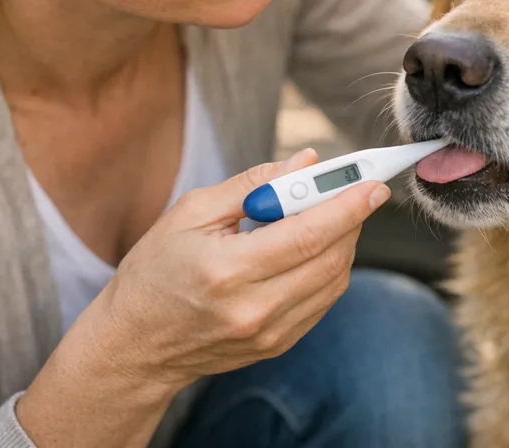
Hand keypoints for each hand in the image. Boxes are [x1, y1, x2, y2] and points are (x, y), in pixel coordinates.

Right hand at [16, 150, 389, 447]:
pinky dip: (329, 268)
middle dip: (353, 218)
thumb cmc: (155, 270)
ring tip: (329, 214)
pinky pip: (323, 301)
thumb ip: (252, 184)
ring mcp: (269, 333)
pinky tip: (314, 247)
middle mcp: (254, 308)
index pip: (308, 233)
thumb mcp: (191, 212)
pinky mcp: (277, 345)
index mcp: (227, 270)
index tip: (374, 183)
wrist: (135, 345)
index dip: (348, 205)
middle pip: (331, 257)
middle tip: (358, 189)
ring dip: (343, 241)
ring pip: (334, 280)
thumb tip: (305, 162)